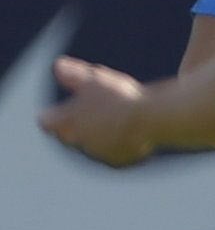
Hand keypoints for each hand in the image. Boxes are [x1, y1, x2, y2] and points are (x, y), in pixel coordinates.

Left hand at [38, 56, 154, 166]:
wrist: (152, 119)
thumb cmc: (120, 98)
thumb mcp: (94, 79)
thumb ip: (73, 75)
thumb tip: (58, 67)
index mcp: (66, 123)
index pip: (47, 122)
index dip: (54, 114)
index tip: (66, 107)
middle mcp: (78, 142)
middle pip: (69, 134)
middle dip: (78, 125)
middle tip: (98, 109)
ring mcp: (98, 154)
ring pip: (93, 144)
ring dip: (100, 135)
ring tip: (119, 118)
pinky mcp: (118, 162)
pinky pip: (113, 153)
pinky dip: (118, 144)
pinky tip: (132, 131)